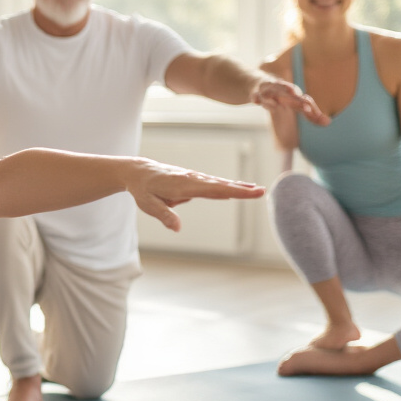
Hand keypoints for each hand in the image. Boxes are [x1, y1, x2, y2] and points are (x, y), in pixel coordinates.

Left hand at [125, 158, 264, 231]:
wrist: (139, 172)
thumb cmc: (143, 189)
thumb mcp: (148, 204)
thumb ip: (164, 215)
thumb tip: (177, 228)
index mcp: (184, 185)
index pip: (213, 190)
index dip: (233, 192)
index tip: (250, 191)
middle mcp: (192, 179)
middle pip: (220, 185)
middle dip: (241, 189)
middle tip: (262, 191)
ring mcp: (194, 178)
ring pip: (219, 183)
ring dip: (238, 186)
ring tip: (257, 190)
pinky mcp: (193, 180)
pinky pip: (213, 184)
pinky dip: (227, 185)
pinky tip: (239, 188)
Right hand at [251, 77, 328, 126]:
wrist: (257, 83)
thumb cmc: (281, 95)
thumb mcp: (296, 104)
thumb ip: (311, 114)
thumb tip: (328, 122)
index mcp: (294, 94)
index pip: (302, 100)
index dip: (306, 105)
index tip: (311, 111)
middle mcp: (282, 90)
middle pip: (289, 95)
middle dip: (296, 101)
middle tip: (305, 107)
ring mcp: (268, 91)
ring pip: (272, 92)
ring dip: (275, 95)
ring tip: (278, 100)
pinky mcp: (255, 93)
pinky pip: (255, 95)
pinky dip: (255, 97)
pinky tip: (255, 100)